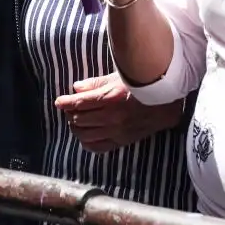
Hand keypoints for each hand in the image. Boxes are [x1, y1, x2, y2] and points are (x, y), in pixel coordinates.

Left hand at [52, 72, 185, 152]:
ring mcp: (116, 131)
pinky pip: (97, 147)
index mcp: (110, 99)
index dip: (65, 103)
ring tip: (75, 121)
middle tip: (68, 108)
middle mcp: (111, 117)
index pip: (79, 104)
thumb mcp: (118, 78)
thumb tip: (76, 88)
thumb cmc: (142, 86)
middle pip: (79, 119)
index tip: (59, 101)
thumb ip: (95, 83)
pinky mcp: (121, 141)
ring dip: (76, 128)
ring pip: (85, 135)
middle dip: (69, 114)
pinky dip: (87, 142)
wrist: (164, 104)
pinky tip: (85, 135)